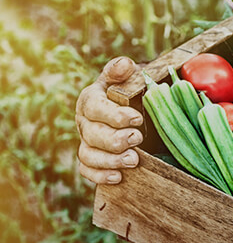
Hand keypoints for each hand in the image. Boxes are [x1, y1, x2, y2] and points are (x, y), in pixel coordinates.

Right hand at [76, 57, 142, 184]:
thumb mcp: (129, 76)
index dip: (114, 115)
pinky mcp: (91, 158)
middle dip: (115, 139)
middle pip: (92, 134)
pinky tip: (119, 177)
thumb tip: (124, 65)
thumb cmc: (131, 90)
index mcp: (90, 98)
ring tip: (134, 160)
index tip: (137, 118)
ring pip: (88, 154)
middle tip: (138, 138)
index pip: (94, 107)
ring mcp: (86, 141)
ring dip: (110, 160)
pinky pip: (87, 170)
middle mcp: (84, 121)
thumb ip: (123, 70)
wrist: (135, 107)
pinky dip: (100, 175)